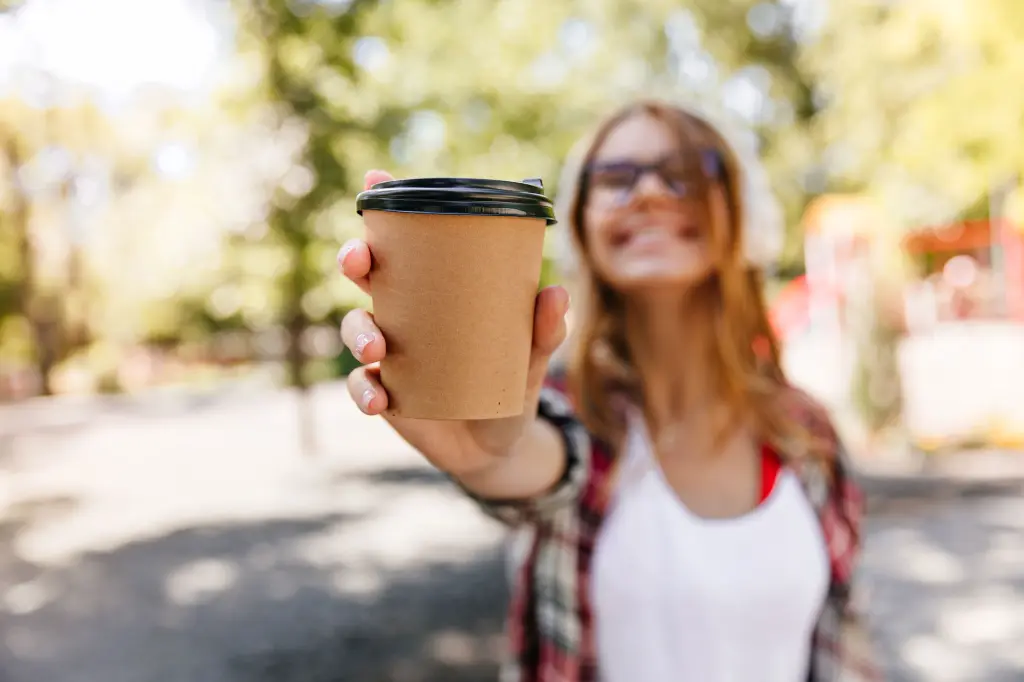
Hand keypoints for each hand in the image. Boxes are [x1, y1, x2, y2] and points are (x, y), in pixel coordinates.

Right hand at [340, 170, 570, 477]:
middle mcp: (407, 314)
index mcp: (437, 290)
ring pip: (357, 326)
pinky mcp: (384, 393)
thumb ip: (543, 330)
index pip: (408, 242)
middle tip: (359, 263)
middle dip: (355, 259)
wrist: (497, 448)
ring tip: (377, 348)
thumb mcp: (532, 359)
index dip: (386, 210)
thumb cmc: (512, 387)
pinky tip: (379, 399)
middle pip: (367, 274)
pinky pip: (361, 386)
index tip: (375, 180)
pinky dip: (364, 391)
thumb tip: (554, 291)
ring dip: (358, 331)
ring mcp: (390, 353)